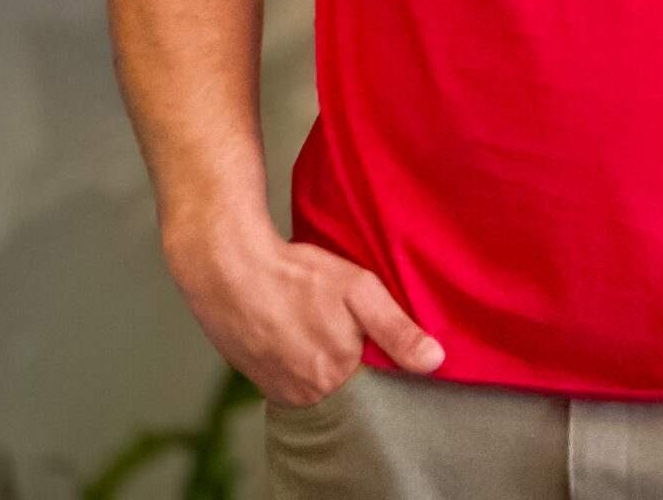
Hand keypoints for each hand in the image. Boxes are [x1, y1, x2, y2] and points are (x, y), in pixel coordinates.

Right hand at [163, 206, 443, 404]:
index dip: (383, 362)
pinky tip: (300, 331)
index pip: (376, 387)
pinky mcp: (257, 379)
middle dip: (354, 362)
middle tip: (346, 324)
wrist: (226, 267)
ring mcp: (279, 389)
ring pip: (318, 383)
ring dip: (325, 362)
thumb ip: (397, 330)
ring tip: (322, 325)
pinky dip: (300, 360)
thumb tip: (435, 362)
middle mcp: (307, 394)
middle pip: (347, 387)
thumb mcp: (357, 290)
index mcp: (336, 377)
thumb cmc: (295, 274)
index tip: (381, 338)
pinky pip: (291, 378)